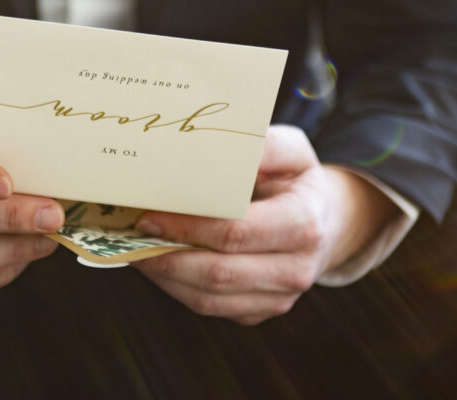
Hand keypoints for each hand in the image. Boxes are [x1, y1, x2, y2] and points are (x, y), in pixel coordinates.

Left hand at [135, 124, 396, 324]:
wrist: (325, 221)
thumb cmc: (297, 178)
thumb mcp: (291, 150)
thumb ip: (262, 146)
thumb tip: (216, 145)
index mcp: (304, 223)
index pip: (237, 232)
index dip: (189, 226)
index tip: (150, 213)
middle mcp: (296, 269)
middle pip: (219, 271)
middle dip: (168, 253)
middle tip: (131, 231)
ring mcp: (278, 297)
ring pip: (209, 298)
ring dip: (165, 275)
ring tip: (133, 248)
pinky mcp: (259, 312)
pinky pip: (211, 307)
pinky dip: (176, 288)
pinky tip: (155, 262)